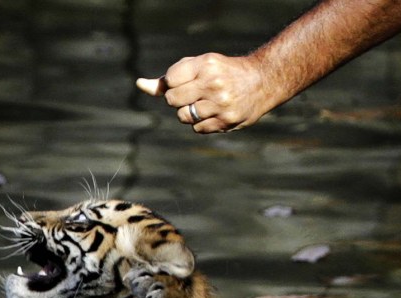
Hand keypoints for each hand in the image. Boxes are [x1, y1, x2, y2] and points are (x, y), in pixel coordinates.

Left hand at [137, 52, 274, 133]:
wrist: (260, 82)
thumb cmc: (221, 73)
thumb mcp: (198, 67)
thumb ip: (169, 78)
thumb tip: (139, 85)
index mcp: (205, 65)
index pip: (170, 80)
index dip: (173, 83)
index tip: (185, 81)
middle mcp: (212, 84)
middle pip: (173, 100)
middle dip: (178, 99)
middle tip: (193, 94)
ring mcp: (220, 104)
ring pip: (183, 117)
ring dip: (188, 113)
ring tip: (204, 104)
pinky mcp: (226, 122)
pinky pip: (197, 129)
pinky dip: (200, 123)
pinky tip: (214, 114)